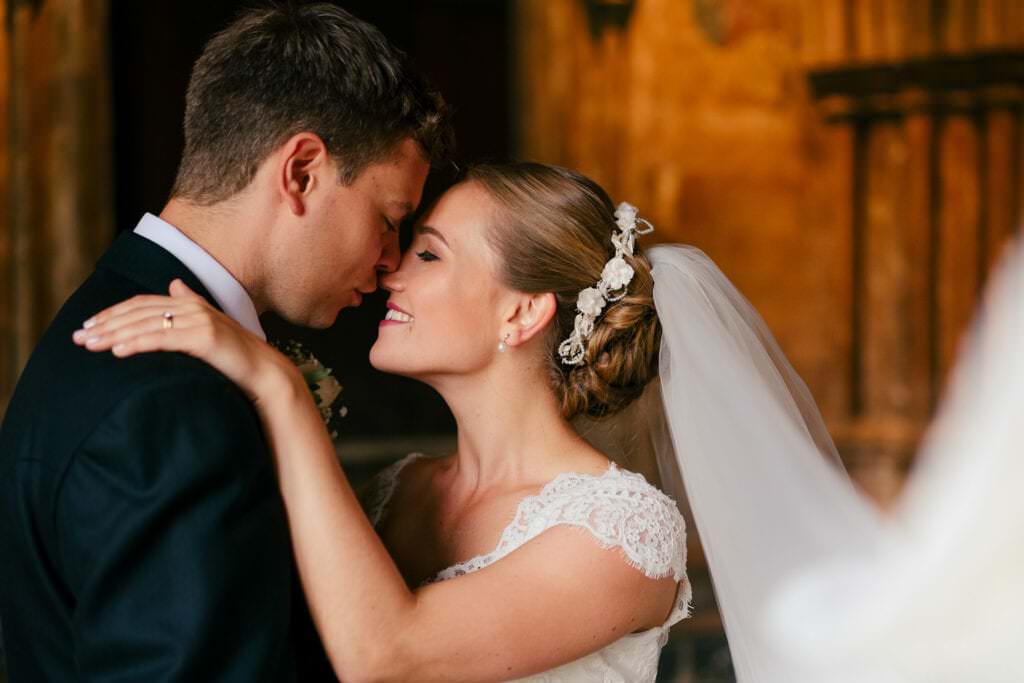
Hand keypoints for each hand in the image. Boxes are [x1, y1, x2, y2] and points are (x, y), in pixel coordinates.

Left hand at [73, 279, 297, 401]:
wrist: (264, 373)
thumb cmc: (236, 357)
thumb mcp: (209, 328)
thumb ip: (190, 305)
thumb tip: (173, 285)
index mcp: (190, 304)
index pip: (142, 304)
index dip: (114, 313)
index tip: (89, 325)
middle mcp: (193, 306)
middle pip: (139, 312)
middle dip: (106, 324)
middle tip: (78, 337)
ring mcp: (199, 320)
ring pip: (146, 324)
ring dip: (113, 334)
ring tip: (90, 345)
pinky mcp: (203, 337)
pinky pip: (162, 339)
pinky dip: (137, 343)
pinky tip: (117, 351)